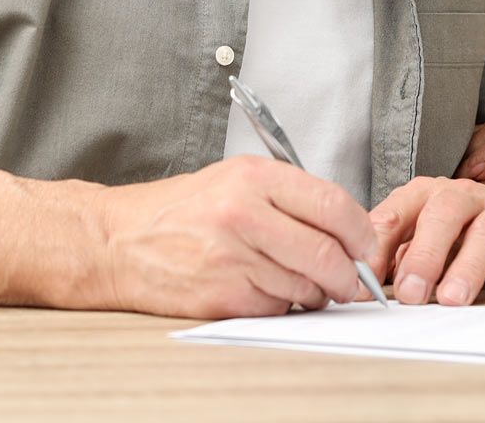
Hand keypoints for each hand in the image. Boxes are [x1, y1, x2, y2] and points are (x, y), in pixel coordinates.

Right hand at [70, 156, 381, 318]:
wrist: (120, 240)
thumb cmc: (181, 210)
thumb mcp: (235, 179)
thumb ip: (289, 197)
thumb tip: (344, 228)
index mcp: (254, 178)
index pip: (333, 205)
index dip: (360, 231)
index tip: (364, 244)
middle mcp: (244, 214)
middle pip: (326, 253)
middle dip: (349, 274)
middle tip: (352, 281)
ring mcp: (232, 257)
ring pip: (305, 286)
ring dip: (315, 293)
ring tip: (303, 282)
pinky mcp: (221, 295)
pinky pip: (275, 307)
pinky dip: (281, 304)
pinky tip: (266, 290)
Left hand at [368, 177, 484, 306]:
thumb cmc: (459, 232)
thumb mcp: (420, 238)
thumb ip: (393, 257)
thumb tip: (363, 286)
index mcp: (426, 194)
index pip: (396, 213)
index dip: (379, 247)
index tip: (366, 283)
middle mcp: (463, 195)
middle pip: (443, 215)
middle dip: (425, 255)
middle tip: (412, 294)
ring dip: (468, 267)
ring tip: (454, 299)